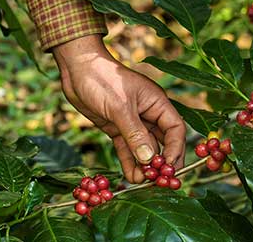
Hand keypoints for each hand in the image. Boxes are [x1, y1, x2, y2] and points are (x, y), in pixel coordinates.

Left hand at [52, 35, 185, 182]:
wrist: (77, 69)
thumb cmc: (102, 79)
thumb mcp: (120, 107)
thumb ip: (135, 133)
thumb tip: (150, 159)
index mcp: (156, 103)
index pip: (175, 129)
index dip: (175, 149)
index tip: (169, 168)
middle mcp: (148, 114)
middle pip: (162, 142)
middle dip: (161, 162)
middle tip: (158, 181)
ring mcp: (131, 122)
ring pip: (143, 148)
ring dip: (143, 165)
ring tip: (142, 183)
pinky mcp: (116, 127)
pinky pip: (127, 148)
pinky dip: (129, 162)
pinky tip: (130, 176)